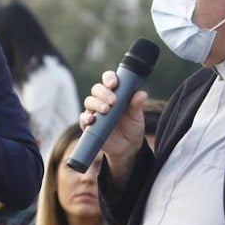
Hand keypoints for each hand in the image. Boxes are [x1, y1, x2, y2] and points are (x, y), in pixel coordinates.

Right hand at [78, 69, 147, 183]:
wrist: (128, 146)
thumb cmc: (132, 126)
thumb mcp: (137, 115)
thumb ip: (137, 104)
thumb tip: (141, 94)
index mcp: (115, 92)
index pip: (109, 79)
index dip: (109, 78)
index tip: (114, 84)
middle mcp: (102, 99)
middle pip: (97, 89)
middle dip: (104, 93)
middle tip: (113, 101)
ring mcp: (95, 111)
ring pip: (89, 101)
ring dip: (96, 104)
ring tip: (106, 110)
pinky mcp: (89, 124)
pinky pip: (83, 118)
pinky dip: (86, 117)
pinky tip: (91, 119)